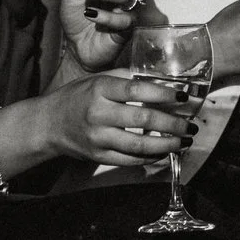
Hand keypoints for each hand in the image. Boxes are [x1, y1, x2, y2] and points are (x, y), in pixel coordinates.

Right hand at [35, 71, 193, 167]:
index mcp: (100, 90)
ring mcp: (98, 138)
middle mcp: (99, 114)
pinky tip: (165, 152)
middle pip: (142, 119)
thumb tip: (163, 80)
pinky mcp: (98, 155)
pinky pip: (129, 159)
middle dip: (172, 124)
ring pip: (138, 144)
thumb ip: (126, 80)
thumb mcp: (99, 80)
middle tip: (191, 125)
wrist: (48, 124)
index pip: (136, 91)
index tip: (182, 97)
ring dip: (167, 145)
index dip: (162, 94)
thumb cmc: (78, 97)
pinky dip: (150, 157)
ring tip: (185, 141)